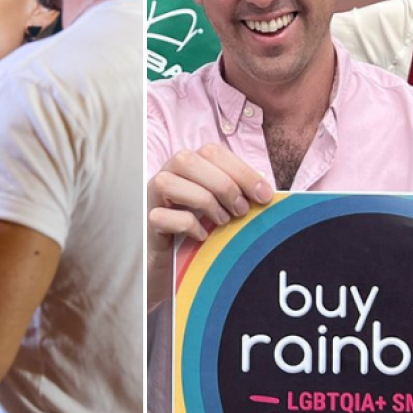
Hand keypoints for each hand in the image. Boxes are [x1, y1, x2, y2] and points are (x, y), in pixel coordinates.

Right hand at [146, 144, 272, 308]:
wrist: (175, 261)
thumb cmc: (203, 226)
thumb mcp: (224, 205)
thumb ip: (239, 192)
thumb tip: (265, 190)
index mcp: (190, 164)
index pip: (213, 151)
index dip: (241, 171)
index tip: (264, 195)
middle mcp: (168, 173)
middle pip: (189, 160)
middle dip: (223, 185)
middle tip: (241, 210)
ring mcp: (153, 197)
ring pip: (169, 182)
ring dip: (204, 202)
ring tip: (223, 221)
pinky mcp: (148, 221)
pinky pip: (162, 217)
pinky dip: (188, 226)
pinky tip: (203, 235)